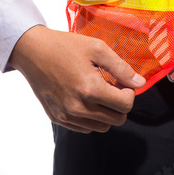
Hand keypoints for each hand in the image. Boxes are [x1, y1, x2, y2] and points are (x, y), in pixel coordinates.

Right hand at [8, 25, 145, 132]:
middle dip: (120, 103)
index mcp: (90, 89)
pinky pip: (85, 128)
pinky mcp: (58, 119)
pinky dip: (91, 116)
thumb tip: (140, 83)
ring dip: (107, 111)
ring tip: (98, 90)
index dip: (129, 92)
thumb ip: (121, 67)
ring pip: (102, 127)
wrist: (33, 52)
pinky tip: (85, 97)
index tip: (121, 80)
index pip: (126, 105)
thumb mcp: (97, 48)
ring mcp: (66, 116)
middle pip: (117, 119)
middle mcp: (78, 108)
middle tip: (112, 85)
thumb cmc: (66, 46)